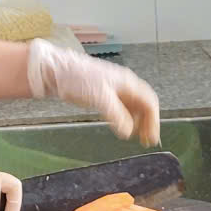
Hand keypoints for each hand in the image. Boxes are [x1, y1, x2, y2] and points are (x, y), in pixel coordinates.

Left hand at [23, 39, 162, 144]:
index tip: (151, 137)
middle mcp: (123, 85)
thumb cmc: (77, 78)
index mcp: (127, 83)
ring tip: (136, 136)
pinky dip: (126, 118)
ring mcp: (113, 88)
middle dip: (147, 122)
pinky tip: (122, 127)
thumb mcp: (101, 98)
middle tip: (146, 140)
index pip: (149, 102)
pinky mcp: (102, 93)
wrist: (56, 70)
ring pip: (133, 106)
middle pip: (143, 104)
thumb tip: (128, 132)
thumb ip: (117, 115)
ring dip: (138, 122)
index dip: (153, 121)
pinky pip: (121, 107)